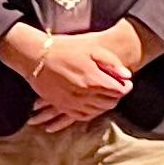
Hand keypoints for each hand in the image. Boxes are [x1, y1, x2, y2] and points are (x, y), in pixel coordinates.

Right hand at [2, 26, 132, 127]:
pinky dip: (90, 112)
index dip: (125, 87)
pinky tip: (92, 106)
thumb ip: (112, 63)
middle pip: (109, 103)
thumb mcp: (92, 49)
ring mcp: (72, 102)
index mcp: (93, 80)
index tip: (126, 82)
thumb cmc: (64, 48)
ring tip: (105, 95)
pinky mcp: (62, 105)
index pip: (119, 91)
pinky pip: (81, 116)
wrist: (35, 55)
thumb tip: (127, 76)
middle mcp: (84, 94)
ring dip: (104, 104)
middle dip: (116, 96)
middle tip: (117, 88)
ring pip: (96, 111)